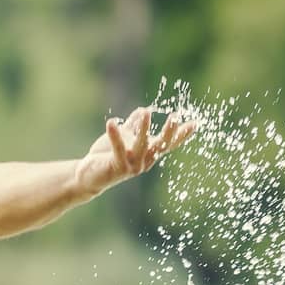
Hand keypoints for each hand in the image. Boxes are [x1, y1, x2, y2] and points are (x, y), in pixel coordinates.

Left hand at [76, 106, 196, 195]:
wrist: (89, 175)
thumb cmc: (107, 156)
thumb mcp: (124, 138)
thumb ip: (134, 125)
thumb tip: (143, 110)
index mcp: (149, 154)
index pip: (169, 144)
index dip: (182, 135)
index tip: (195, 123)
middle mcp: (145, 161)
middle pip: (161, 146)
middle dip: (170, 132)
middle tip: (175, 116)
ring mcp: (133, 166)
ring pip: (142, 146)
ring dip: (144, 129)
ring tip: (146, 112)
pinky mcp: (117, 167)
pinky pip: (118, 150)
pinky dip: (115, 136)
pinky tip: (112, 122)